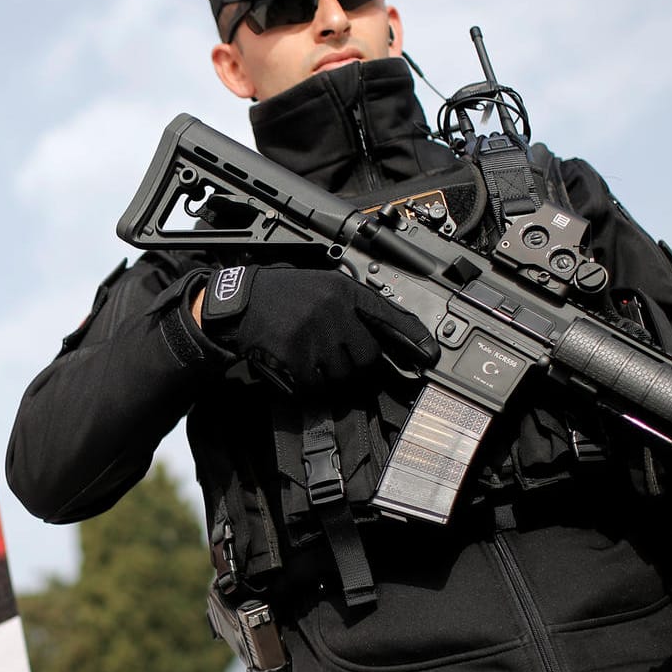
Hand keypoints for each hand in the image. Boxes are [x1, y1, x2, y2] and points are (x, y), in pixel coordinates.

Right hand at [205, 265, 437, 391]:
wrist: (241, 301)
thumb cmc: (282, 294)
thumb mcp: (322, 286)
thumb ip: (351, 305)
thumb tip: (381, 334)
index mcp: (343, 291)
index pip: (389, 317)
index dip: (413, 338)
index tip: (430, 354)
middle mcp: (334, 311)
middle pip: (367, 357)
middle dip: (355, 362)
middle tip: (336, 356)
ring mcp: (316, 335)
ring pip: (343, 375)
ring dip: (330, 374)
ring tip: (311, 357)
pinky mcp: (297, 356)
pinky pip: (316, 385)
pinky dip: (309, 384)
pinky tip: (297, 367)